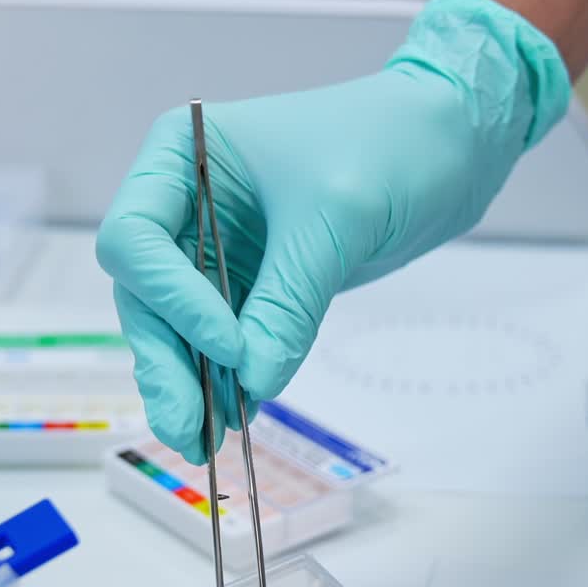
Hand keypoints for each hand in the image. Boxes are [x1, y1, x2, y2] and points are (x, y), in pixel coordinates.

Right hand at [96, 0, 567, 463]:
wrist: (450, 143)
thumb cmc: (389, 145)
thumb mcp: (334, 220)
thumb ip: (288, 302)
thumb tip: (253, 383)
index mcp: (182, 154)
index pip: (137, 238)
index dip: (172, 299)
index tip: (230, 345)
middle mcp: (185, 200)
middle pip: (147, 293)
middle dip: (168, 360)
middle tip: (189, 427)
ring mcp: (217, 244)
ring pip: (179, 325)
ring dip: (190, 382)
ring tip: (203, 443)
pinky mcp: (255, 280)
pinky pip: (227, 336)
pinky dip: (229, 375)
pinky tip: (238, 416)